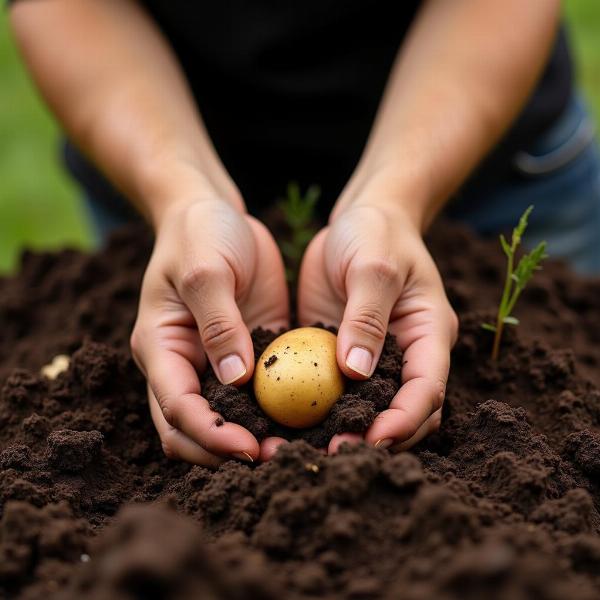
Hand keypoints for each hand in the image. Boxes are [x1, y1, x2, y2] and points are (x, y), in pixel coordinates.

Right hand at [131, 198, 288, 464]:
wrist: (216, 213)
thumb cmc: (201, 233)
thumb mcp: (206, 270)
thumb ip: (218, 324)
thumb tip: (235, 380)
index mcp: (160, 347)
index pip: (176, 407)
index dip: (209, 433)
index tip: (248, 447)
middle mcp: (182, 364)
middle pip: (193, 429)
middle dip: (229, 450)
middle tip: (278, 457)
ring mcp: (214, 362)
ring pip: (226, 419)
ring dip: (254, 438)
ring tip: (297, 448)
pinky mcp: (246, 354)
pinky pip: (258, 393)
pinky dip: (276, 411)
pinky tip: (309, 418)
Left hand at [298, 203, 457, 452]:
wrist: (359, 219)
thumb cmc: (375, 232)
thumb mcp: (374, 265)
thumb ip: (366, 317)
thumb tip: (355, 373)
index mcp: (429, 333)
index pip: (427, 388)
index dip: (406, 419)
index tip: (375, 439)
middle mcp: (407, 353)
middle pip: (405, 411)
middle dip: (377, 437)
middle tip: (334, 452)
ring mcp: (375, 357)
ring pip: (370, 408)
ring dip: (348, 430)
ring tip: (310, 447)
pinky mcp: (343, 355)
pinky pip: (335, 390)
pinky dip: (320, 409)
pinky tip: (291, 421)